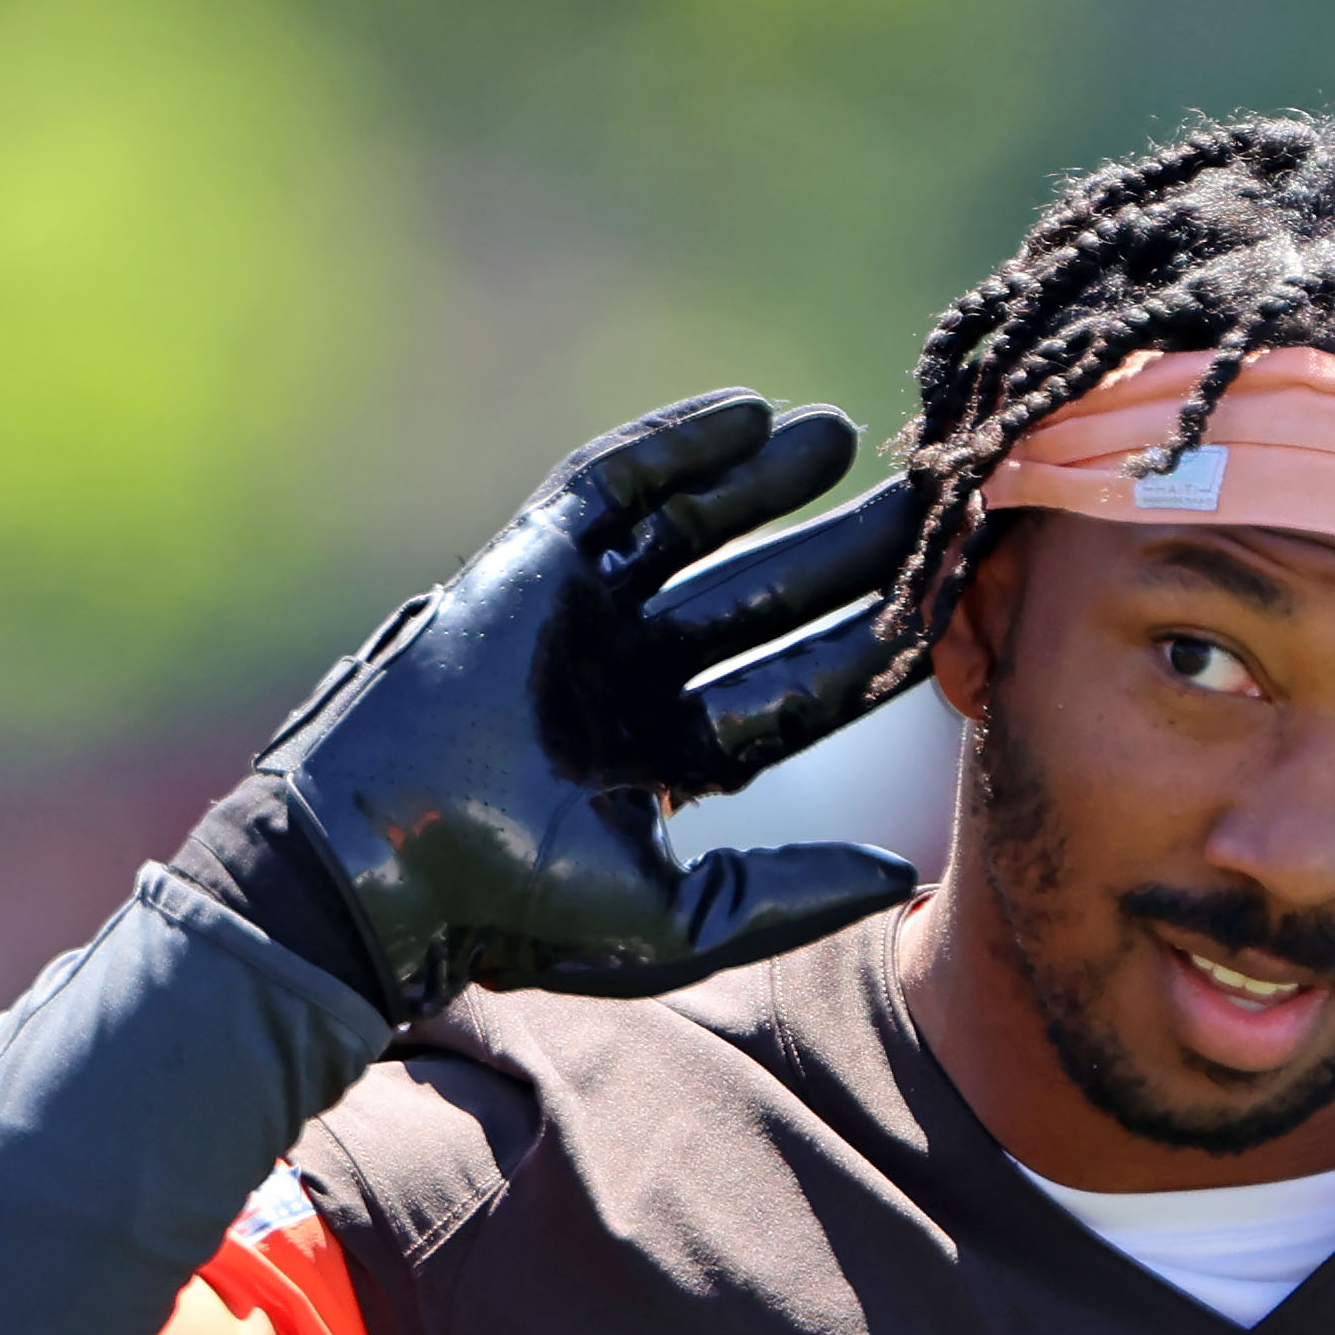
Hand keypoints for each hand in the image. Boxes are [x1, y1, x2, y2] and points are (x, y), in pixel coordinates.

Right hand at [250, 391, 927, 1012]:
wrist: (389, 865)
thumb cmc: (519, 912)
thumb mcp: (684, 920)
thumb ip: (795, 894)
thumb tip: (907, 875)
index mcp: (669, 765)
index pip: (791, 694)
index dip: (868, 652)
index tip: (946, 606)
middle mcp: (630, 685)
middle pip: (760, 602)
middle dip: (839, 554)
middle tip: (923, 503)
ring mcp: (578, 620)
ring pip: (691, 533)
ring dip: (764, 482)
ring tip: (846, 436)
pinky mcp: (526, 565)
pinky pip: (608, 488)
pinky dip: (674, 446)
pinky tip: (748, 414)